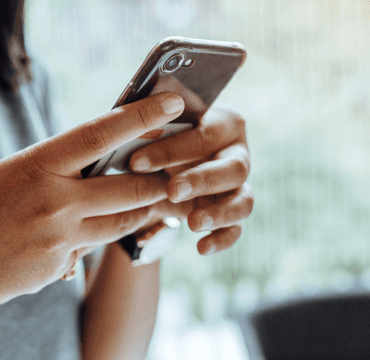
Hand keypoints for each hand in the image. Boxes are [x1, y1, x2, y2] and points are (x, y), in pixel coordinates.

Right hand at [0, 92, 185, 318]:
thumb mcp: (5, 176)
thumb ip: (49, 172)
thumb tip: (86, 169)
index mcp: (35, 166)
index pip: (100, 133)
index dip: (142, 115)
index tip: (173, 102)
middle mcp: (53, 202)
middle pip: (129, 187)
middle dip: (159, 179)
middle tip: (179, 169)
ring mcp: (57, 239)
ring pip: (120, 222)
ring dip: (141, 211)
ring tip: (155, 201)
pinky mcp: (56, 269)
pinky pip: (88, 249)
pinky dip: (92, 239)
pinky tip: (76, 235)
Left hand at [128, 102, 253, 254]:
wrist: (163, 161)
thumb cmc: (159, 132)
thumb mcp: (154, 122)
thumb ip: (148, 120)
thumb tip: (126, 127)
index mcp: (222, 123)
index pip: (203, 136)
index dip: (171, 150)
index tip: (136, 163)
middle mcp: (237, 153)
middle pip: (233, 168)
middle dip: (202, 180)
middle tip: (172, 190)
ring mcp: (238, 185)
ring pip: (243, 201)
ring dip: (219, 213)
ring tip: (193, 223)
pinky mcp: (233, 211)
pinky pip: (236, 228)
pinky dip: (222, 239)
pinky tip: (201, 248)